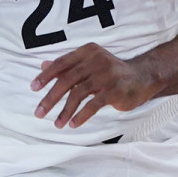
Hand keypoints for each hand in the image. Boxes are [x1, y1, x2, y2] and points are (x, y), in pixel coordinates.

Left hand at [30, 43, 160, 127]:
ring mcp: (106, 76)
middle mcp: (96, 61)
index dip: (46, 76)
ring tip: (56, 124)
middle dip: (50, 98)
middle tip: (39, 112)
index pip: (61, 63)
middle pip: (66, 80)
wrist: (144, 76)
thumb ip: (68, 66)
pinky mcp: (115, 91)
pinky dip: (81, 115)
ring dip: (65, 111)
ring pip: (78, 94)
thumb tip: (43, 66)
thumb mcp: (90, 64)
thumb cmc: (111, 71)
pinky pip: (93, 104)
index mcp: (87, 52)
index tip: (34, 88)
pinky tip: (72, 123)